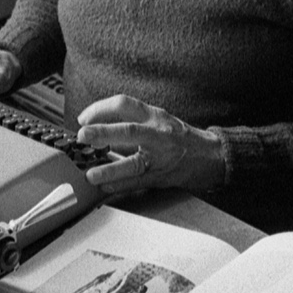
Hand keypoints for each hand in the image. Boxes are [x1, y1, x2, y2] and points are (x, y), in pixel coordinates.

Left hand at [76, 95, 224, 199]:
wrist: (209, 155)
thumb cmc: (179, 136)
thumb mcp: (158, 119)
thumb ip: (131, 121)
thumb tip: (96, 126)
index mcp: (154, 116)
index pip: (125, 104)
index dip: (101, 108)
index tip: (83, 118)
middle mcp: (158, 134)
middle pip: (129, 131)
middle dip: (104, 133)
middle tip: (83, 136)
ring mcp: (161, 157)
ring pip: (134, 162)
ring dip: (110, 169)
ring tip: (91, 174)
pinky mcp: (161, 176)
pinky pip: (138, 182)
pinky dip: (120, 186)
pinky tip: (105, 187)